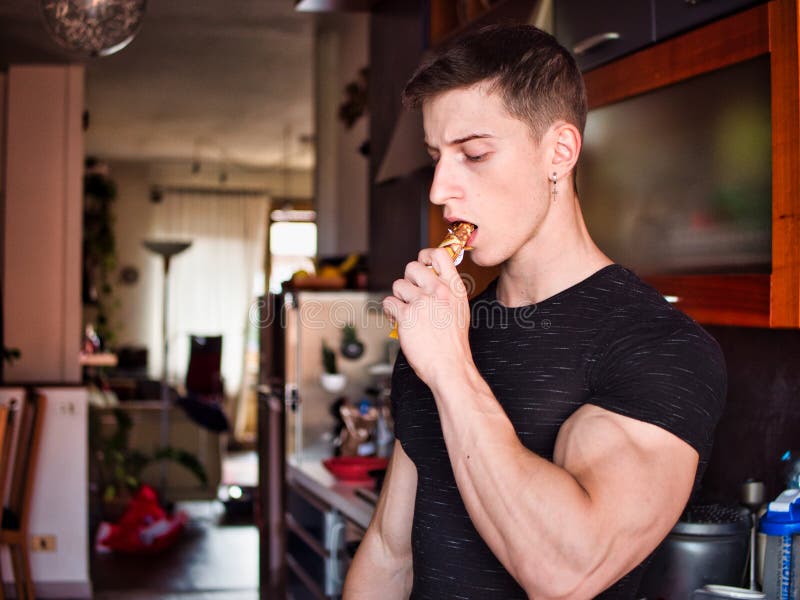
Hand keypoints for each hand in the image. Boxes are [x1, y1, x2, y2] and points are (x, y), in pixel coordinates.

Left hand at [383, 247, 471, 385]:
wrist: (450, 365)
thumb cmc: (453, 344)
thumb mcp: (459, 310)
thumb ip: (446, 293)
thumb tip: (431, 280)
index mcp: (454, 288)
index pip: (439, 255)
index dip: (425, 255)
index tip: (421, 262)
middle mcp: (439, 291)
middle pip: (412, 267)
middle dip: (407, 279)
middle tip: (410, 294)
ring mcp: (422, 302)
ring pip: (398, 285)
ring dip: (398, 298)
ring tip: (405, 312)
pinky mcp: (407, 315)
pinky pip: (388, 302)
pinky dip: (389, 311)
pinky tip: (397, 319)